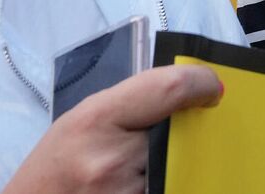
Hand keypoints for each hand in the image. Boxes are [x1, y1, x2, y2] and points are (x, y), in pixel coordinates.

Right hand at [4, 64, 222, 193]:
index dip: (201, 82)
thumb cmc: (54, 164)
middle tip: (170, 134)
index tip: (211, 87)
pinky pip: (167, 188)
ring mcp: (124, 192)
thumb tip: (184, 90)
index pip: (170, 88)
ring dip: (169, 164)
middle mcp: (113, 159)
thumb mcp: (83, 119)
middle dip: (179, 132)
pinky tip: (138, 180)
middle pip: (177, 131)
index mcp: (98, 119)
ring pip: (174, 167)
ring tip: (137, 166)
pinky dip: (164, 182)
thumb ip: (131, 103)